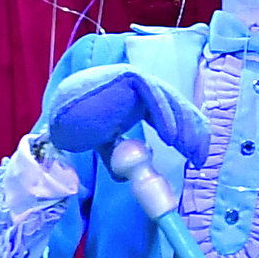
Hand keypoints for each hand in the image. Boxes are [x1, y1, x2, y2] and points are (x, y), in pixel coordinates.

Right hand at [40, 63, 212, 163]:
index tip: (197, 160)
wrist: (59, 117)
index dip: (191, 136)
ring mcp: (138, 80)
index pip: (176, 115)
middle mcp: (143, 88)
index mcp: (141, 101)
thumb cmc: (79, 128)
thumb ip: (121, 157)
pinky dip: (165, 117)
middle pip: (179, 107)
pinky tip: (171, 138)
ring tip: (190, 151)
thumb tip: (128, 180)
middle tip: (199, 158)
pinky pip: (154, 97)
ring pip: (171, 102)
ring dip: (183, 127)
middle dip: (193, 133)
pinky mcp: (131, 77)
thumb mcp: (107, 146)